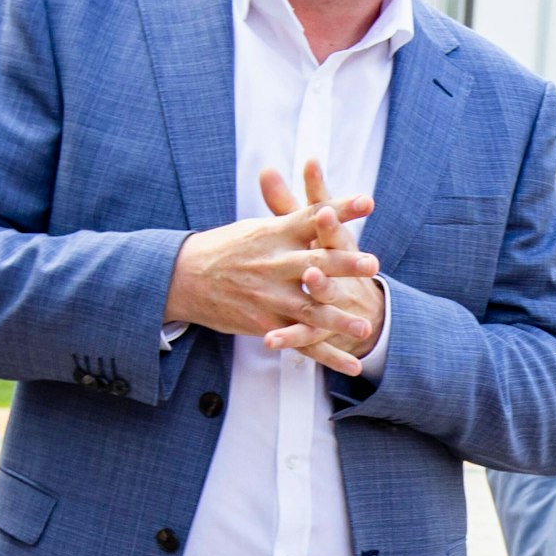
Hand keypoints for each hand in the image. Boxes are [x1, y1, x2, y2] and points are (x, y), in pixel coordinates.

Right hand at [163, 166, 379, 372]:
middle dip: (344, 266)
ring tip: (366, 326)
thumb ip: (292, 211)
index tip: (368, 201)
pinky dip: (328, 356)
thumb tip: (312, 189)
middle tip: (373, 264)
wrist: (182, 279)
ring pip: (310, 310)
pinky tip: (354, 366)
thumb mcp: (259, 226)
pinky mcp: (266, 324)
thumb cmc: (229, 248)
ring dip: (338, 320)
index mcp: (276, 235)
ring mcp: (269, 297)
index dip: (340, 209)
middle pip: (314, 264)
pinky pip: (301, 343)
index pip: (313, 217)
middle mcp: (274, 264)